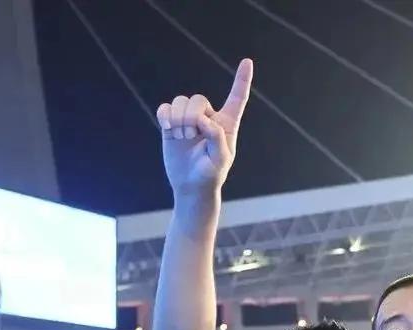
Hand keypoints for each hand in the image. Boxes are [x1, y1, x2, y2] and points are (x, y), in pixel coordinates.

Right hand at [156, 59, 253, 196]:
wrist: (190, 185)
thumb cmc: (211, 174)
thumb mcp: (220, 160)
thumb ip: (217, 138)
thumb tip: (204, 120)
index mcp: (226, 124)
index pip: (237, 98)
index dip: (242, 80)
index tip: (247, 62)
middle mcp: (208, 118)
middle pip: (198, 99)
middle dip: (191, 116)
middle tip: (190, 136)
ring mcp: (189, 120)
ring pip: (180, 101)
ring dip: (178, 119)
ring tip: (180, 137)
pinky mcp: (172, 124)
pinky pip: (165, 108)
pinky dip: (164, 116)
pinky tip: (167, 128)